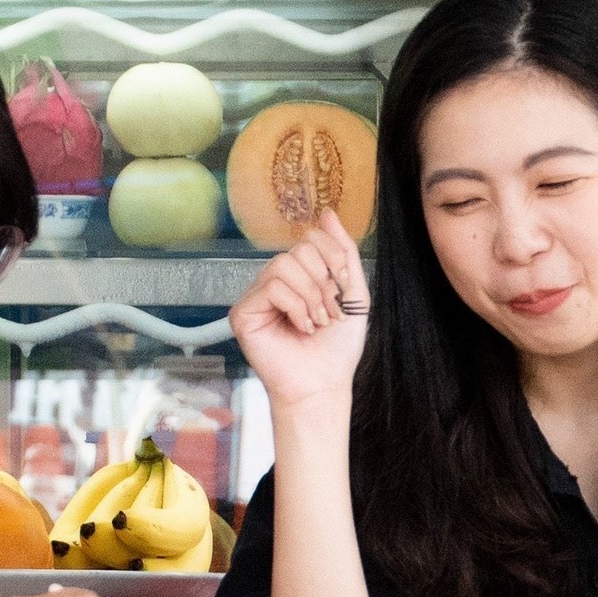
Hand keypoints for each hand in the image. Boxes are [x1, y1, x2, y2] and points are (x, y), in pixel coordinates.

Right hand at [230, 215, 369, 419]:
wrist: (324, 383)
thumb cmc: (336, 347)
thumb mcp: (353, 294)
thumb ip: (343, 252)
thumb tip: (328, 213)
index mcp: (301, 274)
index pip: (311, 239)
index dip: (332, 259)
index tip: (342, 292)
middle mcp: (276, 280)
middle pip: (299, 249)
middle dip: (324, 283)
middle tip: (329, 314)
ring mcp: (258, 296)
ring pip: (284, 265)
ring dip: (310, 297)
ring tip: (315, 323)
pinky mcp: (243, 312)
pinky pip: (271, 287)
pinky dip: (294, 308)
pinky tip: (299, 328)